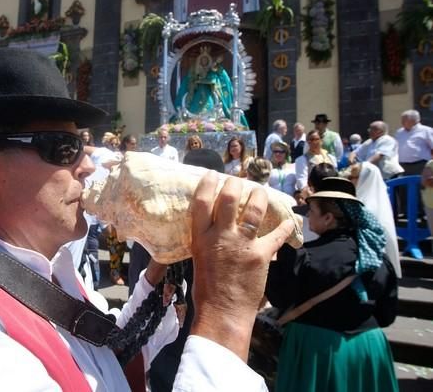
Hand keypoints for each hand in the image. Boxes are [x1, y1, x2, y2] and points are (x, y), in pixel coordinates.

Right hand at [188, 171, 293, 360]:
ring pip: (253, 210)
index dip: (207, 184)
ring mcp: (242, 244)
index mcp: (201, 237)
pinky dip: (284, 227)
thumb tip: (214, 225)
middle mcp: (220, 236)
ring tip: (261, 191)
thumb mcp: (198, 258)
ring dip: (259, 197)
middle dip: (235, 184)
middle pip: (228, 199)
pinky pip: (276, 235)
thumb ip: (207, 239)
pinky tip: (289, 222)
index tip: (213, 174)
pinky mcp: (261, 255)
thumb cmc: (206, 289)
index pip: (201, 202)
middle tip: (239, 180)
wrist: (223, 312)